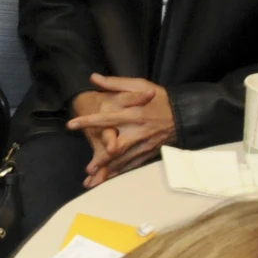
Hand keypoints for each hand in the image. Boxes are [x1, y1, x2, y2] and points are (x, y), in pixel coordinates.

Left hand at [69, 73, 176, 187]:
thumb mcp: (139, 84)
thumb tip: (93, 78)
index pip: (106, 118)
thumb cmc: (160, 98)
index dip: (88, 122)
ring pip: (126, 159)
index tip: (71, 125)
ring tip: (95, 179)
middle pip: (118, 146)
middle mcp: (139, 131)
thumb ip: (115, 83)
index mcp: (133, 113)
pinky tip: (111, 177)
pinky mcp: (151, 150)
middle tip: (88, 168)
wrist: (186, 112)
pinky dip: (123, 170)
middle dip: (102, 158)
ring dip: (111, 169)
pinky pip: (136, 163)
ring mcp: (146, 143)